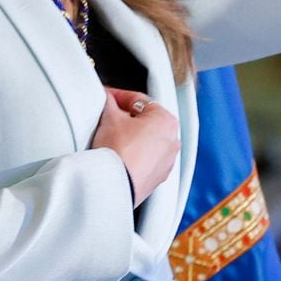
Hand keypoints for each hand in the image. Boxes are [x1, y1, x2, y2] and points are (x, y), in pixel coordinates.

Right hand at [89, 87, 180, 206]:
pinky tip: (118, 155)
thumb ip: (110, 102)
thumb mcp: (109, 117)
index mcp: (167, 120)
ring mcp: (167, 162)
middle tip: (108, 117)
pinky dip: (134, 156)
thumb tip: (109, 99)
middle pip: (146, 121)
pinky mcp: (156, 178)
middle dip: (126, 118)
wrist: (113, 184)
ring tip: (111, 138)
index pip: (139, 100)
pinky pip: (145, 160)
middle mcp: (173, 141)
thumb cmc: (118, 153)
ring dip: (131, 137)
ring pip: (146, 142)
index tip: (108, 97)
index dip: (118, 96)